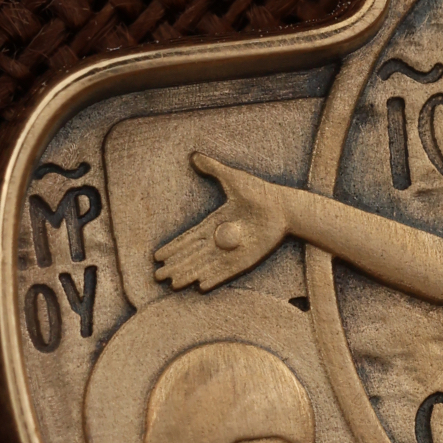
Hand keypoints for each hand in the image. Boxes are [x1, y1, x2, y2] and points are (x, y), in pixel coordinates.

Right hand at [154, 154, 289, 290]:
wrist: (284, 207)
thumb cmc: (260, 192)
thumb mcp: (233, 178)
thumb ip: (213, 168)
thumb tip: (194, 155)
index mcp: (215, 223)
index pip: (189, 239)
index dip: (174, 248)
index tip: (157, 257)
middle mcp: (221, 239)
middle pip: (193, 256)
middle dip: (176, 266)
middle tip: (158, 277)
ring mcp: (233, 251)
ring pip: (206, 266)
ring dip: (190, 275)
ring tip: (173, 285)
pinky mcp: (246, 259)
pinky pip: (226, 271)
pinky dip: (214, 279)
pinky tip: (200, 287)